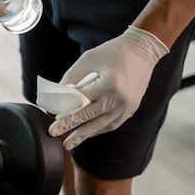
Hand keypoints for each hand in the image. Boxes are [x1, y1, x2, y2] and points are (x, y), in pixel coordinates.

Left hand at [49, 26, 169, 150]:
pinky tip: (86, 134)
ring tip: (69, 143)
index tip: (52, 120)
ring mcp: (127, 106)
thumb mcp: (88, 60)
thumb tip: (57, 97)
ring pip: (101, 125)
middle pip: (89, 116)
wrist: (143, 51)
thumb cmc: (112, 52)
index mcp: (108, 83)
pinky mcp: (131, 110)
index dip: (64, 112)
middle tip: (53, 134)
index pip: (80, 102)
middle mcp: (119, 98)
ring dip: (84, 135)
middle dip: (69, 127)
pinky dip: (98, 130)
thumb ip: (71, 79)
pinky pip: (112, 124)